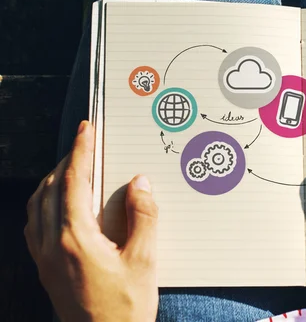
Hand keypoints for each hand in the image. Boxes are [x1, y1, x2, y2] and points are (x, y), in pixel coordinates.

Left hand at [24, 120, 158, 321]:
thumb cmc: (125, 308)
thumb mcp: (144, 261)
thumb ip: (143, 217)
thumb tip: (140, 182)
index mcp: (75, 239)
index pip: (73, 183)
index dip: (81, 151)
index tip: (86, 128)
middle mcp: (52, 245)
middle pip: (51, 189)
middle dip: (68, 159)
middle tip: (85, 142)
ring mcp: (43, 259)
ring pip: (37, 205)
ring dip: (53, 179)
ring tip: (73, 166)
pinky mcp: (44, 270)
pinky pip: (34, 224)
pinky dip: (43, 202)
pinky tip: (58, 203)